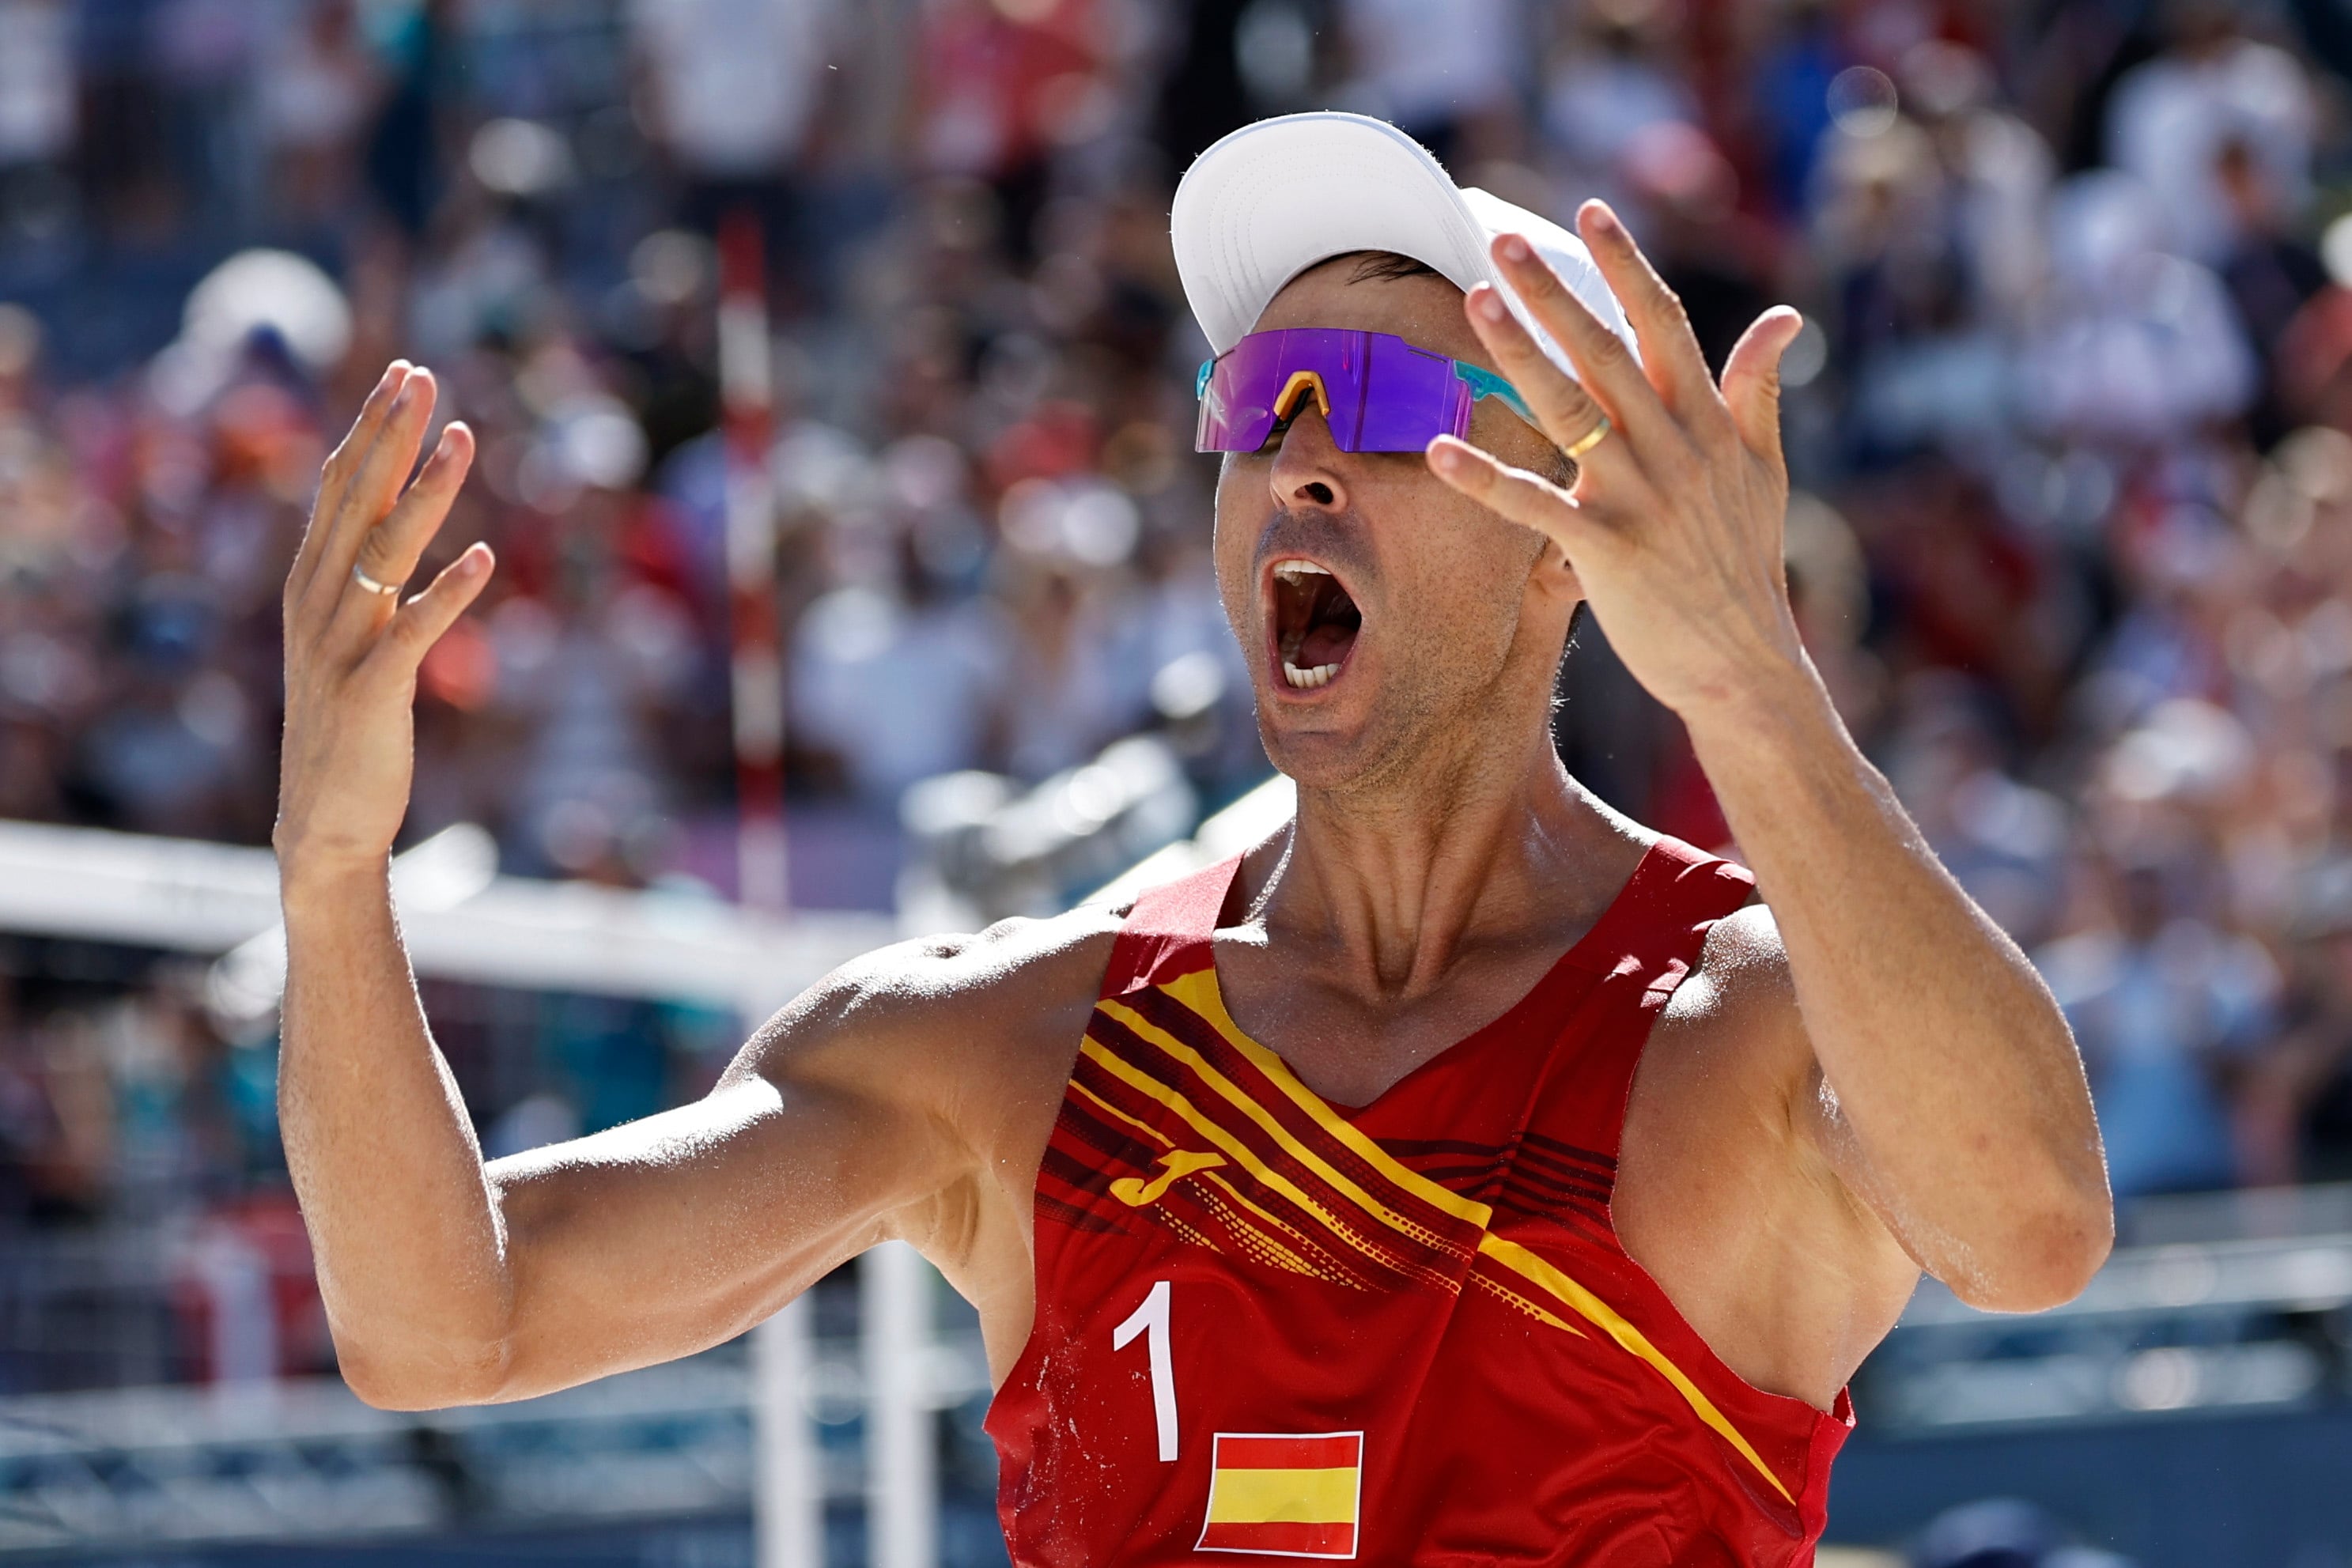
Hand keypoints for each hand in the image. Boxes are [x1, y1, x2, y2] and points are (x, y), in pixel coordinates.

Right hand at [275, 362, 489, 882]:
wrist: (323, 822)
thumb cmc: (346, 725)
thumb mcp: (348, 637)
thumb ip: (364, 578)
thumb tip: (396, 520)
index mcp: (310, 584)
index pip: (338, 487)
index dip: (370, 429)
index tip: (404, 374)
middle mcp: (316, 604)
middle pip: (354, 501)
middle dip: (389, 434)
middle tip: (421, 374)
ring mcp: (340, 647)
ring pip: (384, 554)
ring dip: (426, 493)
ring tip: (464, 437)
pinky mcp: (372, 693)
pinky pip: (412, 634)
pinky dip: (446, 594)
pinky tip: (482, 557)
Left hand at [1426, 201, 1813, 724]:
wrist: (1746, 661)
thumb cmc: (1744, 563)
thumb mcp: (1766, 470)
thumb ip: (1759, 390)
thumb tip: (1786, 317)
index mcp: (1708, 423)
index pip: (1662, 324)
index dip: (1625, 264)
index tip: (1591, 209)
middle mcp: (1674, 448)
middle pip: (1604, 352)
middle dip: (1552, 293)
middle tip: (1499, 242)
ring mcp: (1640, 497)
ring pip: (1569, 410)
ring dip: (1519, 354)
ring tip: (1474, 304)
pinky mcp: (1606, 550)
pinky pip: (1535, 506)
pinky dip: (1486, 480)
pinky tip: (1439, 451)